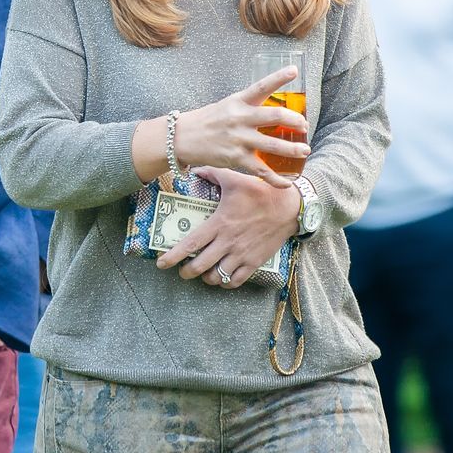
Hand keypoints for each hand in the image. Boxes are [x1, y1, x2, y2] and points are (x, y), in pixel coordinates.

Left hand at [155, 167, 299, 288]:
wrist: (290, 206)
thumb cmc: (261, 192)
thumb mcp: (234, 178)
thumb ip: (212, 174)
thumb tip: (196, 170)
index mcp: (219, 224)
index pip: (191, 245)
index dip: (173, 257)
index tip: (161, 264)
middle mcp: (228, 242)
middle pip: (200, 266)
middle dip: (186, 272)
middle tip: (182, 271)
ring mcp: (242, 254)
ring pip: (217, 277)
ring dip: (206, 277)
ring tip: (203, 273)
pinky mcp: (255, 261)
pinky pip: (237, 281)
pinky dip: (226, 282)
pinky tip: (223, 277)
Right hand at [171, 68, 308, 188]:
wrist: (182, 138)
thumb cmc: (207, 121)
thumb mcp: (227, 106)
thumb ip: (248, 107)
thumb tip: (272, 113)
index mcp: (238, 101)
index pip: (261, 86)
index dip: (279, 77)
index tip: (294, 71)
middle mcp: (240, 118)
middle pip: (274, 116)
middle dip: (295, 121)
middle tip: (305, 126)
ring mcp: (239, 139)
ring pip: (272, 145)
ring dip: (292, 149)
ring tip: (305, 151)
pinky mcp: (236, 157)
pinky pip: (261, 170)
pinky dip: (276, 178)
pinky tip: (287, 182)